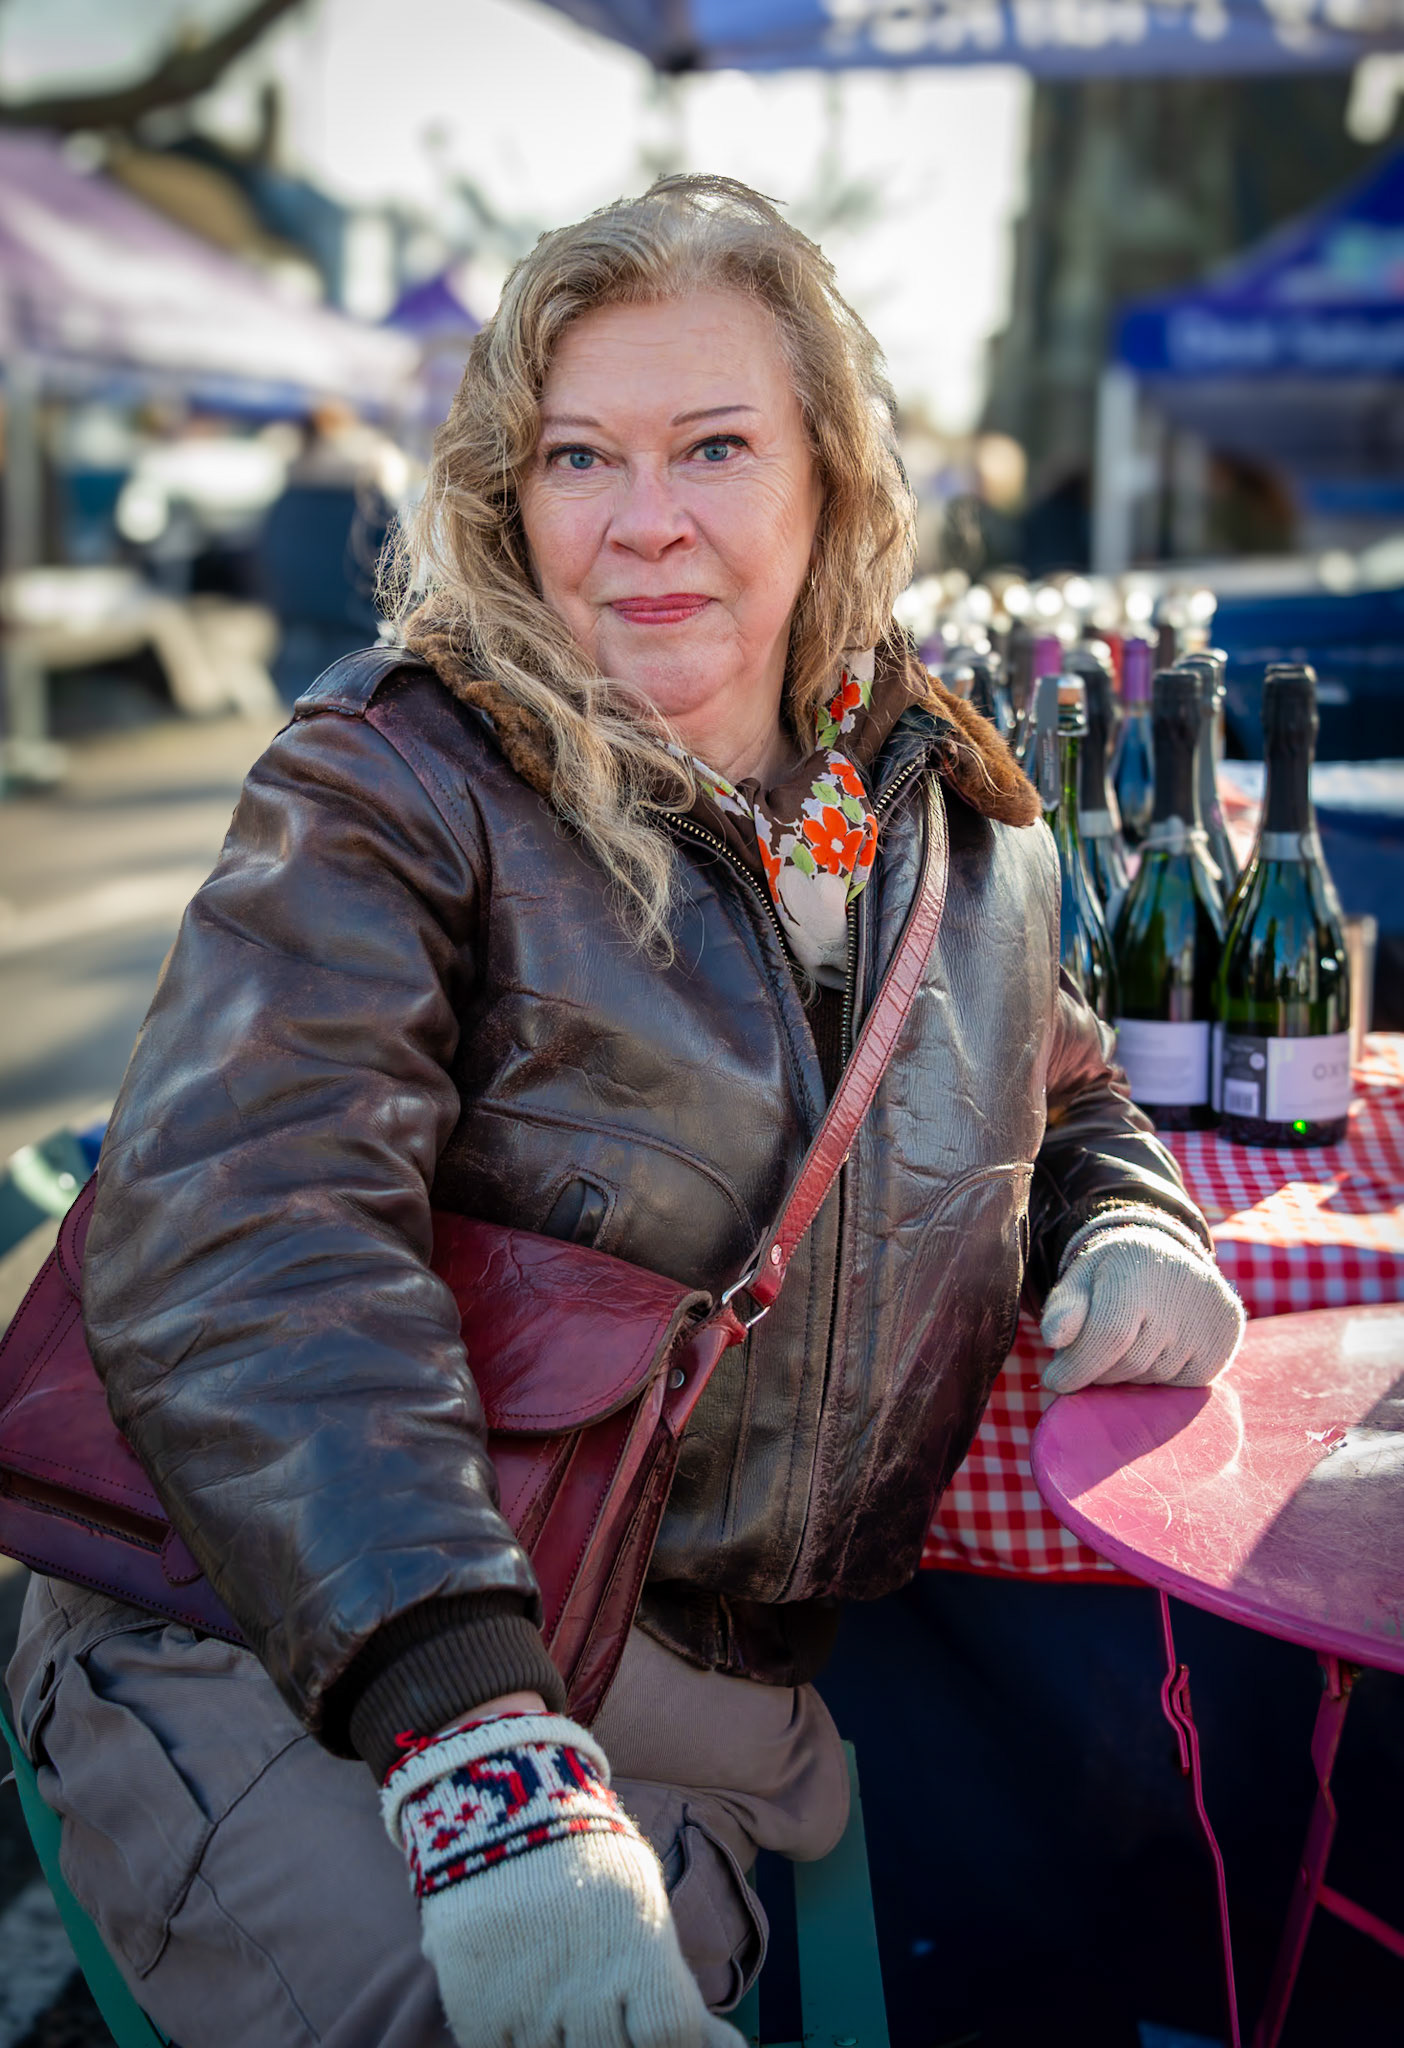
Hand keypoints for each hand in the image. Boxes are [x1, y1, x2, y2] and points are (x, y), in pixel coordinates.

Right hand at [382, 1711, 742, 2047]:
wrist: (496, 1807)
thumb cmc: (585, 1854)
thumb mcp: (642, 1901)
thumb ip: (676, 1983)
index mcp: (636, 1950)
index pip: (670, 2036)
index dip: (676, 2044)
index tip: (667, 2032)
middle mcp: (583, 1986)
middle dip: (620, 2038)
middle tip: (611, 2009)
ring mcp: (528, 2004)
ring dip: (571, 2037)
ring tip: (569, 1996)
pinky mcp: (478, 2010)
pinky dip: (527, 2040)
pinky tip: (534, 2008)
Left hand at [1040, 1223, 1244, 1394]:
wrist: (1167, 1255)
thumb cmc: (1113, 1273)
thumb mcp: (1080, 1278)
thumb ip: (1063, 1307)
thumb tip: (1054, 1338)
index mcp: (1136, 1270)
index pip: (1108, 1336)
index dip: (1077, 1367)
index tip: (1054, 1381)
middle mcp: (1180, 1293)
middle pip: (1129, 1362)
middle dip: (1099, 1371)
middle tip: (1087, 1361)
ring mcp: (1209, 1318)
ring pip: (1155, 1376)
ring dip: (1129, 1375)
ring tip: (1126, 1347)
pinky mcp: (1225, 1340)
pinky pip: (1183, 1383)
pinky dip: (1160, 1378)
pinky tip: (1155, 1350)